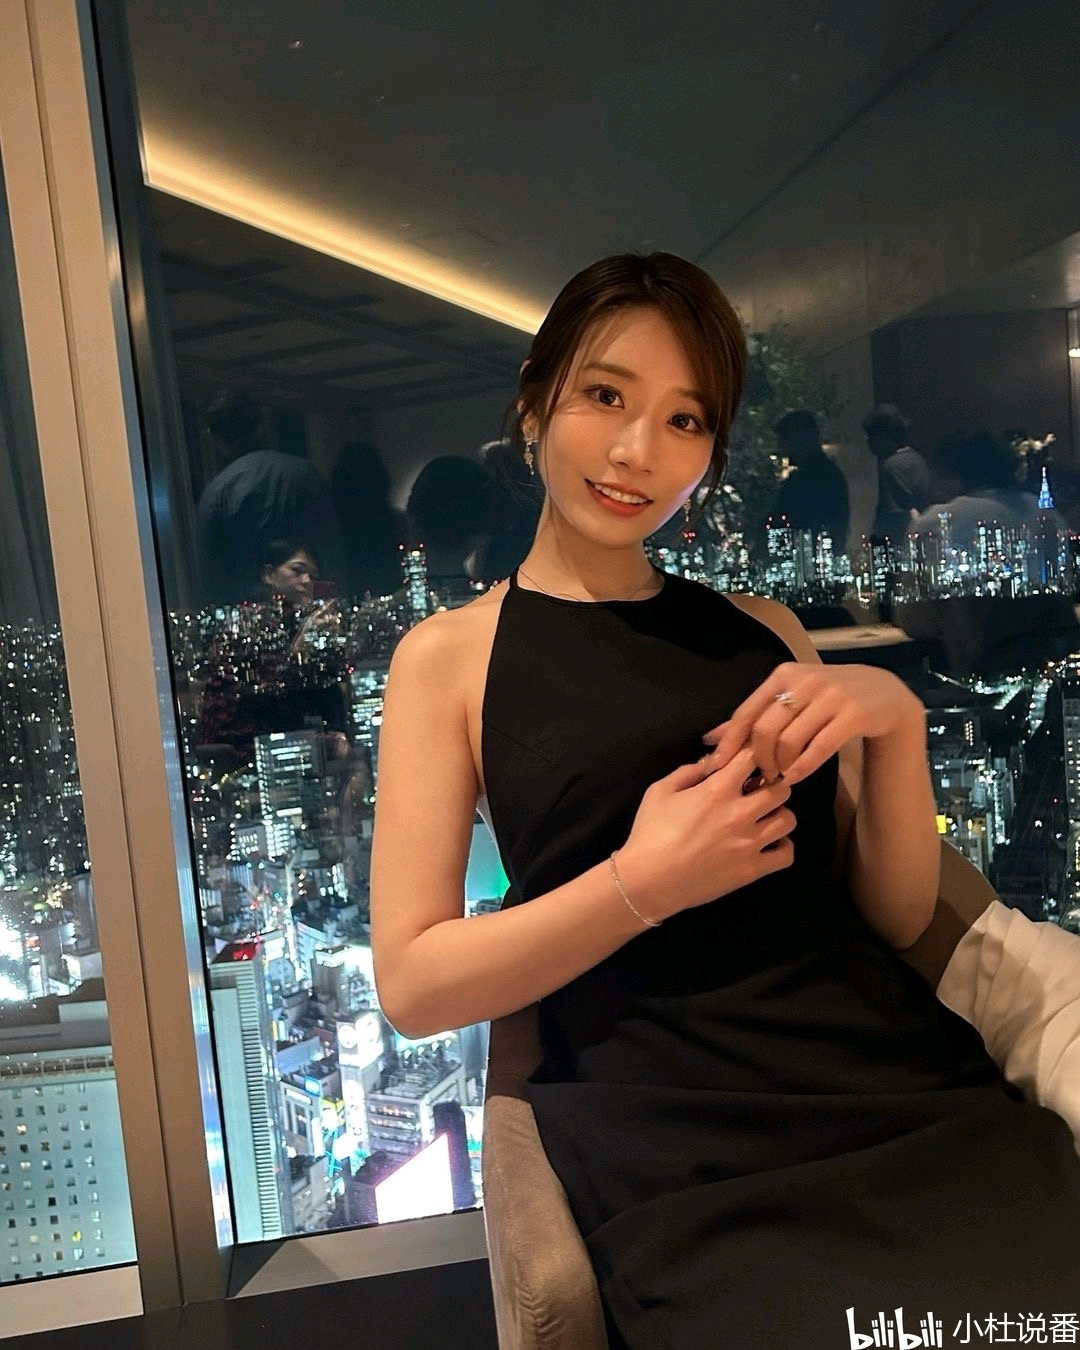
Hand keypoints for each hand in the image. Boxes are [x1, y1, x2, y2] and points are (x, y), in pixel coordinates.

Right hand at [615, 745, 796, 921]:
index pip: (753, 758)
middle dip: (772, 785)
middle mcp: (740, 813)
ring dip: (778, 814)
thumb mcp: (659, 791)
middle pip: (781, 788)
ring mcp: (750, 843)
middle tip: (759, 792)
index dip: (753, 756)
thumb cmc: (650, 834)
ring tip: (764, 818)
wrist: (649, 881)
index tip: (747, 764)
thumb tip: (711, 763)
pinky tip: (768, 845)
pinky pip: (786, 854)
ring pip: (789, 819)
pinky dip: (782, 847)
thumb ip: (688, 772)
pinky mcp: (753, 870)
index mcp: (718, 790)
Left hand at [700, 662, 922, 785]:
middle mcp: (805, 681)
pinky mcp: (853, 714)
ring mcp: (831, 697)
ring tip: (779, 777)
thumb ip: (756, 715)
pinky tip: (796, 778)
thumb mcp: (792, 697)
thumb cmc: (829, 698)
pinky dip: (802, 768)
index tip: (716, 765)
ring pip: (789, 740)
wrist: (884, 694)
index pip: (746, 711)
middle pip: (764, 729)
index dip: (729, 742)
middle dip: (757, 759)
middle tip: (760, 775)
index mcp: (784, 675)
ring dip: (780, 766)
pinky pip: (819, 748)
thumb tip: (713, 737)